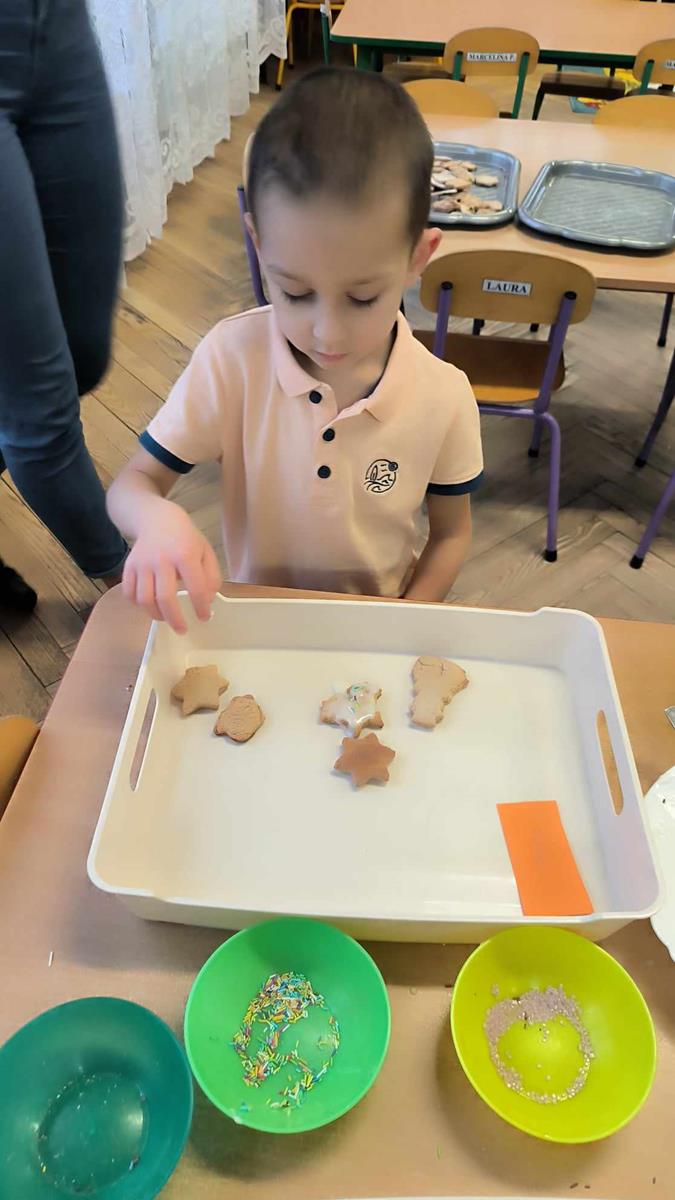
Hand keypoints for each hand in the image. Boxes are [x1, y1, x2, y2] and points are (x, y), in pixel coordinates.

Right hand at [122, 499, 220, 633]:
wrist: (156, 518)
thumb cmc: (185, 537)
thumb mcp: (205, 551)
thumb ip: (211, 576)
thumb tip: (208, 600)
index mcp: (185, 554)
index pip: (196, 588)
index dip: (201, 607)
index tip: (204, 616)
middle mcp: (161, 559)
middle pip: (165, 598)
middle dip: (175, 620)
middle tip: (182, 629)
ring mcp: (142, 563)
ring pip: (144, 599)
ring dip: (156, 615)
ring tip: (166, 618)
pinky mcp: (129, 566)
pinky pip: (129, 593)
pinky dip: (138, 605)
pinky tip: (150, 605)